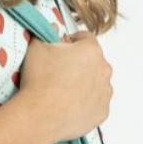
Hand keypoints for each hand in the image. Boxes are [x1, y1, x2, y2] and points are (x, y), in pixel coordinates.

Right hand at [18, 27, 113, 143]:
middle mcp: (104, 70)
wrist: (40, 116)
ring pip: (97, 83)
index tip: (62, 49)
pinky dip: (87, 103)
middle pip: (94, 61)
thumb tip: (53, 28)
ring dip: (85, 83)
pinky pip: (96, 103)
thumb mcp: (37, 47)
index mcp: (91, 50)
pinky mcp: (102, 112)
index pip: (85, 38)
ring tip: (65, 91)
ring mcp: (105, 93)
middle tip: (61, 73)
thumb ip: (47, 32)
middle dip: (80, 64)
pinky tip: (70, 105)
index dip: (72, 42)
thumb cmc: (39, 80)